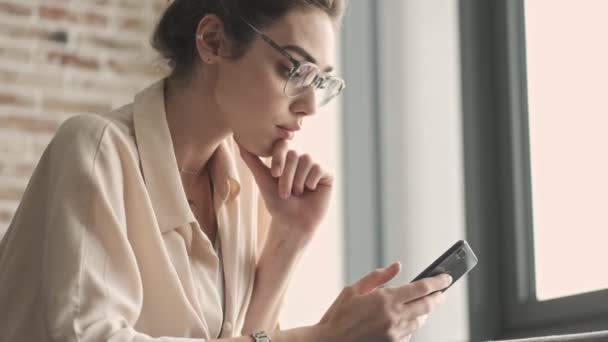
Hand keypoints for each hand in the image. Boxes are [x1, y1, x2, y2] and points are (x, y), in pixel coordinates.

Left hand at [238, 139, 332, 235]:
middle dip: (287, 176)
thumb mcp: (262, 179)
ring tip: (296, 194)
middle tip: (285, 194)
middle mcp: (302, 158)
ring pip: (307, 160)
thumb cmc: (277, 203)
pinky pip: (319, 168)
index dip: (279, 158)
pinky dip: (311, 181)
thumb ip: (251, 158)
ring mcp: (316, 165)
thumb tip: (236, 137)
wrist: (292, 223)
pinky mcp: (327, 174)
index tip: (274, 175)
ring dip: (298, 181)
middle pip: (295, 154)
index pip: (283, 145)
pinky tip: (310, 190)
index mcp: (287, 157)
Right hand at [317, 262, 451, 341]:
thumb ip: (378, 277)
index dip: (437, 282)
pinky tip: (406, 320)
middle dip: (438, 297)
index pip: (421, 288)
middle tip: (442, 292)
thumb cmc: (339, 315)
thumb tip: (397, 266)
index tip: (446, 277)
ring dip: (425, 312)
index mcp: (385, 300)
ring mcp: (394, 334)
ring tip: (424, 304)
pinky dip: (411, 325)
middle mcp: (393, 317)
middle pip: (427, 305)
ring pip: (420, 321)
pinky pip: (409, 333)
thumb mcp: (354, 289)